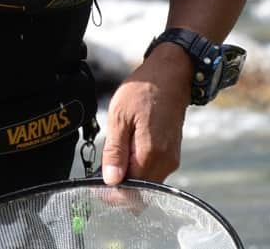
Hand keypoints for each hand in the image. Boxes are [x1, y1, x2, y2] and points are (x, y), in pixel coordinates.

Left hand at [101, 44, 191, 185]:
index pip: (132, 191)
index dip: (113, 194)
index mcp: (152, 154)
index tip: (97, 186)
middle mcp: (166, 162)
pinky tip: (127, 148)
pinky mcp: (172, 153)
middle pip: (141, 191)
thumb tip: (111, 180)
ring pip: (147, 181)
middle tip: (101, 169)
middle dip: (120, 185)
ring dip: (129, 174)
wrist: (170, 75)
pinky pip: (153, 170)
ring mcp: (171, 159)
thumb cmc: (143, 91)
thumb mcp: (120, 116)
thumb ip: (115, 151)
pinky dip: (138, 166)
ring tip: (114, 152)